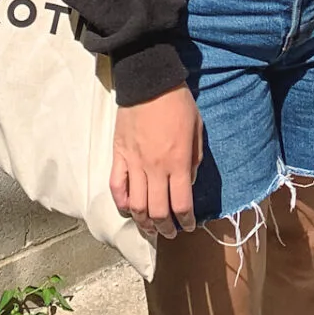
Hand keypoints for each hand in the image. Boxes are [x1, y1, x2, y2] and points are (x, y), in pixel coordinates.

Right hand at [110, 86, 202, 238]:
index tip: (188, 226)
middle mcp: (155, 168)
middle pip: (157, 211)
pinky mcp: (118, 155)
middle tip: (170, 233)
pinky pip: (116, 186)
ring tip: (150, 228)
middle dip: (165, 228)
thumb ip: (194, 159)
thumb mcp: (197, 129)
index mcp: (177, 162)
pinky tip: (129, 209)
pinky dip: (121, 203)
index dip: (186, 221)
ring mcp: (134, 163)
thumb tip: (188, 182)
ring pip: (136, 205)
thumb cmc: (177, 102)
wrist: (148, 80)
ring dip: (143, 222)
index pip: (181, 204)